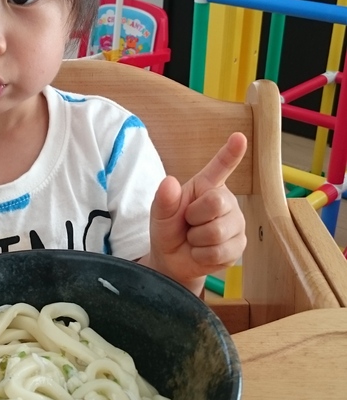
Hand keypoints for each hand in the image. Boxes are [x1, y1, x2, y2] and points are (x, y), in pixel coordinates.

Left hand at [142, 132, 247, 295]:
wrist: (173, 262)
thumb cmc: (169, 229)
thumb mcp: (160, 214)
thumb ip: (163, 200)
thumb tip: (169, 182)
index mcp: (207, 185)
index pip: (221, 166)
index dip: (231, 153)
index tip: (239, 137)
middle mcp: (226, 200)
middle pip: (216, 202)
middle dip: (194, 217)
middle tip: (188, 223)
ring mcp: (236, 223)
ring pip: (217, 231)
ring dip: (197, 240)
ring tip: (194, 239)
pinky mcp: (239, 245)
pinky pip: (219, 251)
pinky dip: (202, 255)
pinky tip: (201, 252)